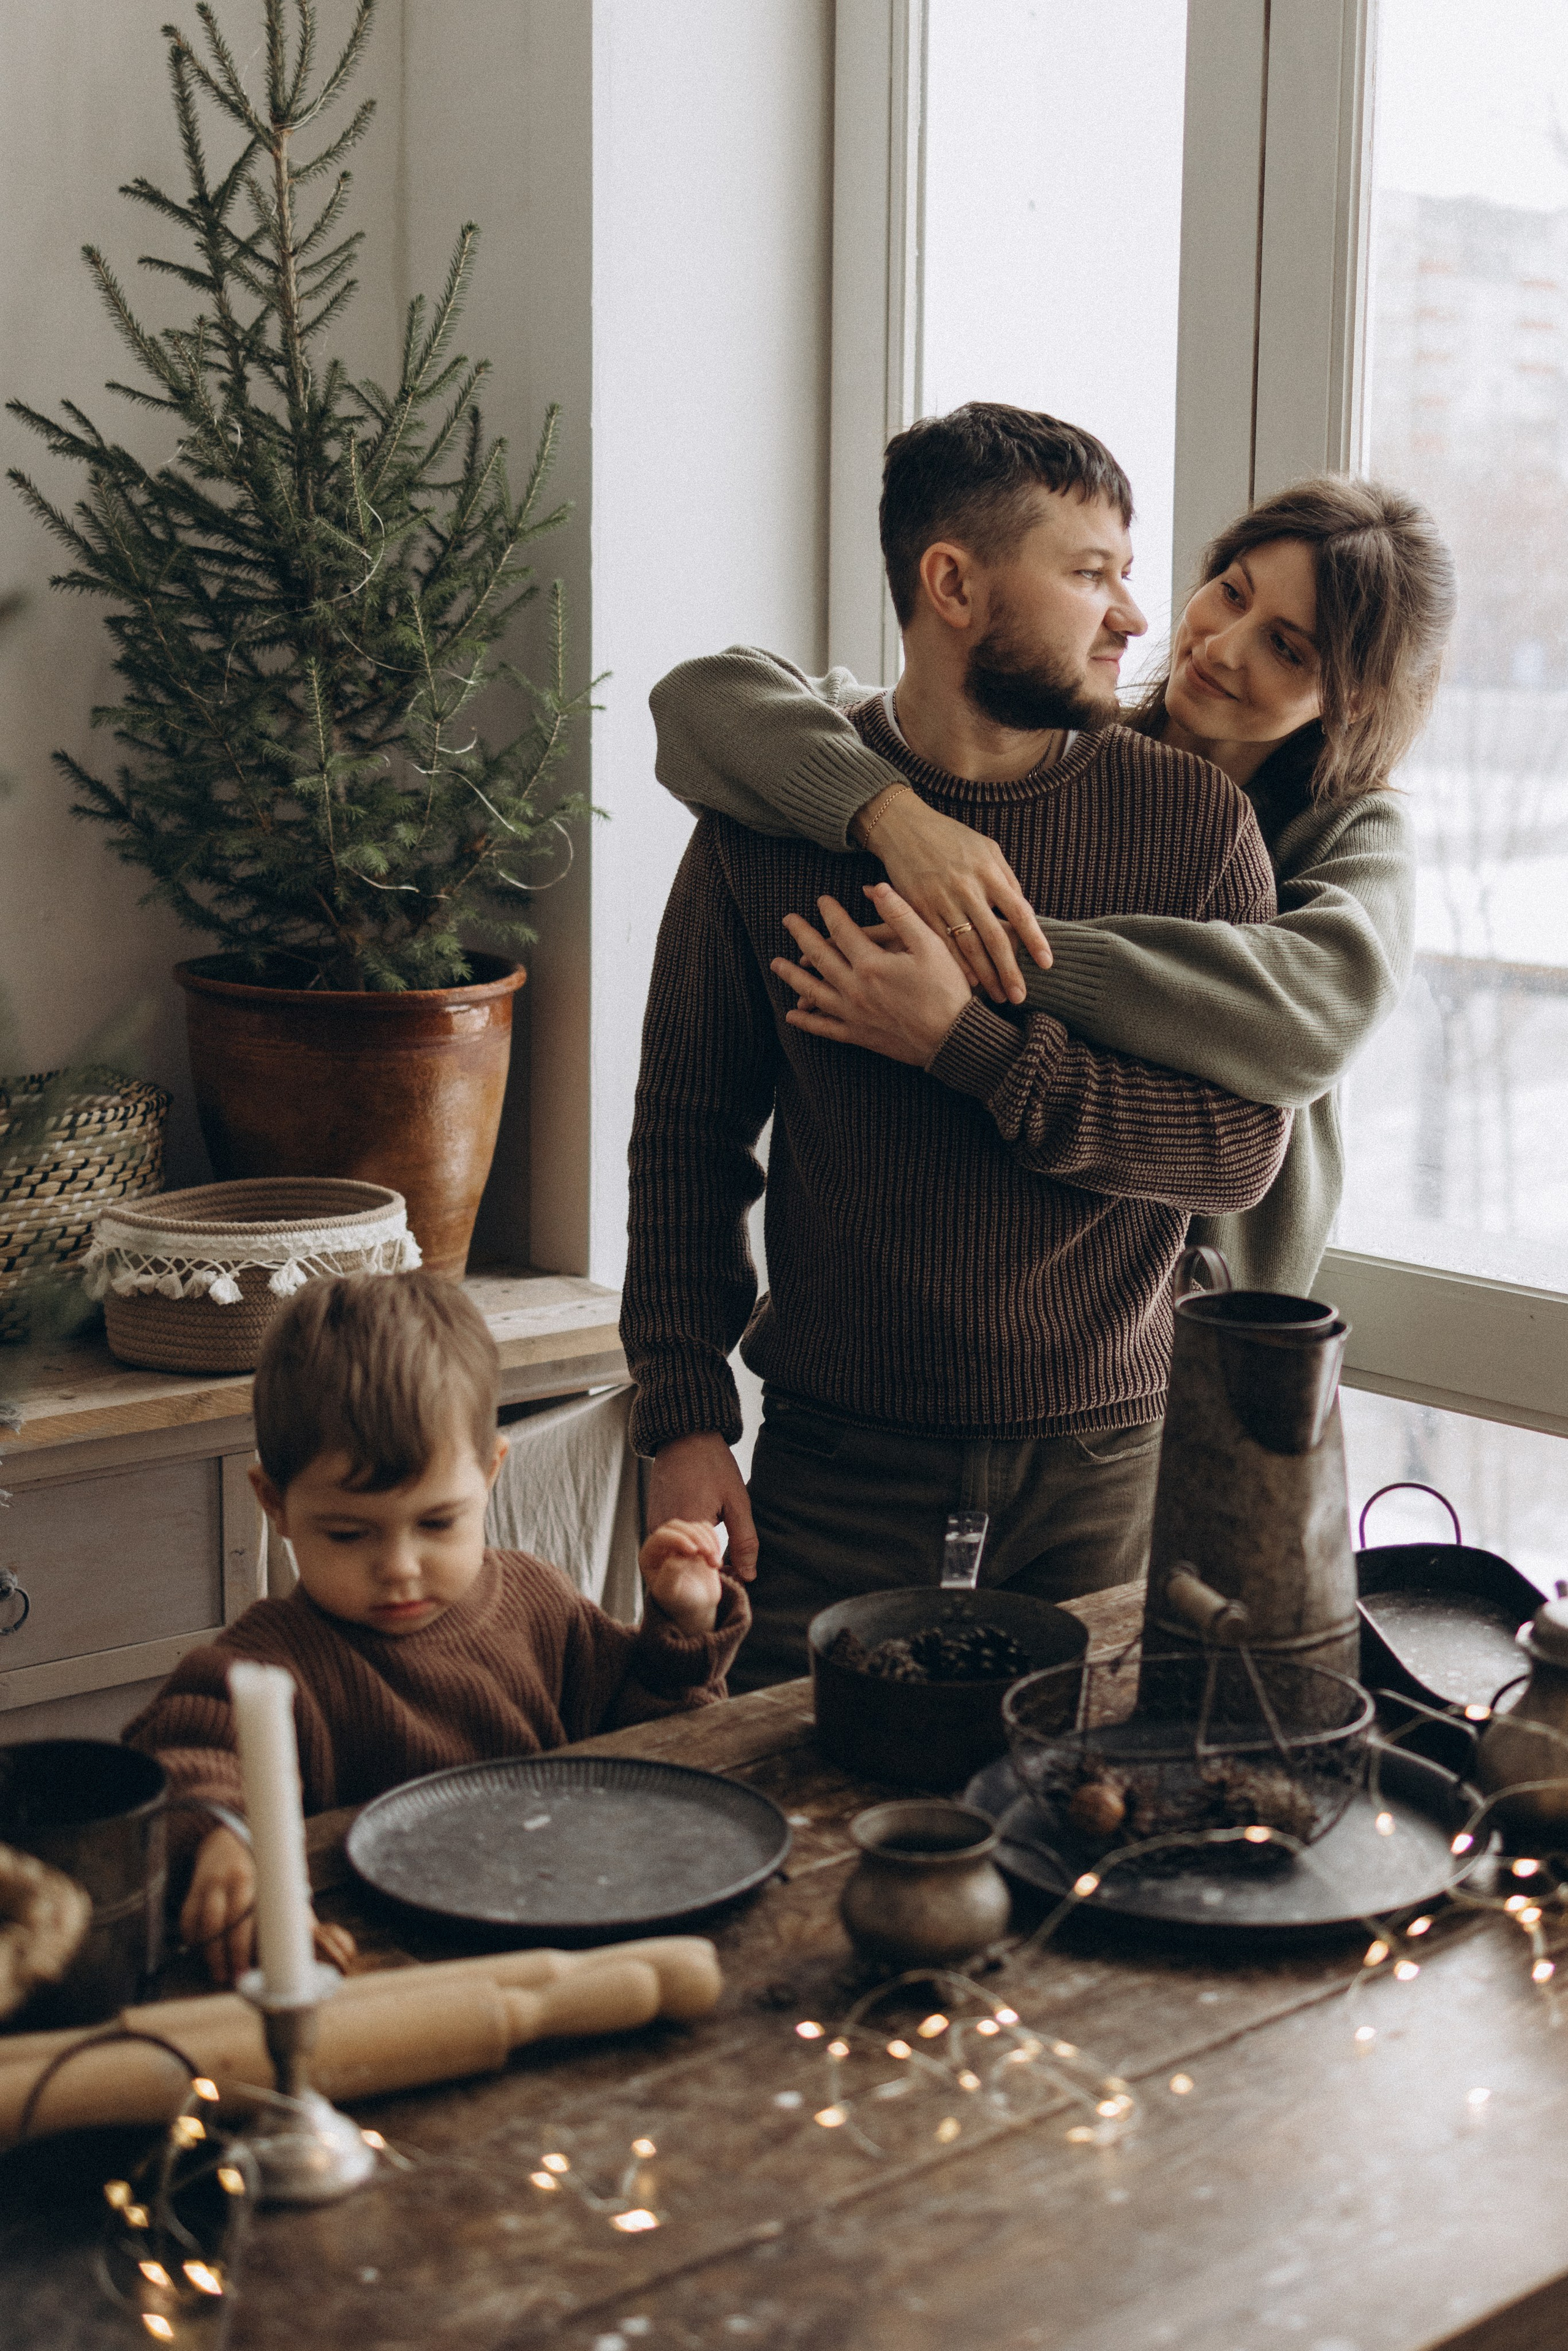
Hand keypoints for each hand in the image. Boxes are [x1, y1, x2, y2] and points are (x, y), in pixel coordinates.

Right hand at [181, 1823, 357, 1984]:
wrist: (230, 1837)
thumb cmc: (262, 1868)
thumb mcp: (280, 1882)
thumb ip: (294, 1909)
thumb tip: (312, 1936)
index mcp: (263, 1880)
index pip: (255, 1917)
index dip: (250, 1944)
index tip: (251, 1967)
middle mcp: (237, 1880)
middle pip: (229, 1922)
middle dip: (229, 1953)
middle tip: (233, 1976)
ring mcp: (214, 1883)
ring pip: (206, 1922)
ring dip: (210, 1951)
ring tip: (217, 1972)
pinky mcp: (196, 1887)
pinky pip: (189, 1916)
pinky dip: (192, 1937)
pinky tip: (199, 1951)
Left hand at [640, 1517, 726, 1633]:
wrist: (696, 1606)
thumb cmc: (679, 1601)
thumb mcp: (670, 1593)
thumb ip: (670, 1574)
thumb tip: (678, 1556)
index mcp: (649, 1555)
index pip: (660, 1536)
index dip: (677, 1539)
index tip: (693, 1551)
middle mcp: (662, 1544)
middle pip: (677, 1526)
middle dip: (695, 1536)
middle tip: (707, 1553)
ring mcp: (680, 1540)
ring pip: (694, 1526)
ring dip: (708, 1542)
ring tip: (714, 1564)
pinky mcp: (697, 1540)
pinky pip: (706, 1529)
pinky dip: (715, 1540)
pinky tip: (716, 1560)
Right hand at [646, 1431, 758, 1578]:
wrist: (685, 1437)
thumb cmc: (714, 1466)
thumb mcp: (737, 1502)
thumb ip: (744, 1542)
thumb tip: (749, 1577)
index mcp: (687, 1525)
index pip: (698, 1570)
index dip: (715, 1574)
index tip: (728, 1567)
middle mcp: (664, 1528)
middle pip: (683, 1567)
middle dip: (704, 1568)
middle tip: (722, 1561)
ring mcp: (655, 1524)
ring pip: (674, 1557)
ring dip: (694, 1557)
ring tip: (713, 1544)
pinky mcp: (653, 1519)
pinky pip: (668, 1545)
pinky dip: (684, 1546)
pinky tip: (700, 1537)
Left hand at [773, 886, 973, 1066]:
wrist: (953, 1038)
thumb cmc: (947, 989)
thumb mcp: (930, 945)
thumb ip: (901, 915)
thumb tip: (875, 888)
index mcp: (871, 963)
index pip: (842, 930)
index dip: (830, 912)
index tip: (821, 900)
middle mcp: (855, 988)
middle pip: (820, 957)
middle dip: (802, 936)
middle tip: (788, 920)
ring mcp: (853, 1014)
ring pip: (814, 991)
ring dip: (793, 976)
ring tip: (776, 964)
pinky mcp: (859, 1035)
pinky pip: (825, 1028)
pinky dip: (807, 1022)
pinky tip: (792, 1015)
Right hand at [857, 792, 1050, 1005]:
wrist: (905, 827)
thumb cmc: (952, 838)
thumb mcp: (987, 849)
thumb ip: (1006, 880)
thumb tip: (1024, 913)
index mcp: (990, 872)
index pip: (1020, 912)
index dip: (1035, 940)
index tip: (1046, 963)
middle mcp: (968, 888)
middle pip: (995, 938)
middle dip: (1009, 971)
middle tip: (1020, 996)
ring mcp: (942, 900)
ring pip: (968, 946)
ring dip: (985, 975)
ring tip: (997, 996)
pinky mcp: (919, 908)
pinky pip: (940, 943)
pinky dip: (955, 965)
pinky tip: (967, 982)